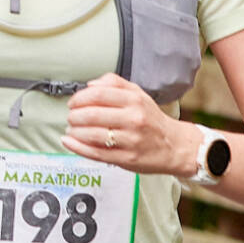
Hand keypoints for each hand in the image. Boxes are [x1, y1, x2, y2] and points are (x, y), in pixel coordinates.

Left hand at [61, 72, 196, 175]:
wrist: (175, 146)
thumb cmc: (151, 119)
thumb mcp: (138, 94)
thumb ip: (114, 84)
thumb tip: (90, 84)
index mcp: (134, 100)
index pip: (98, 95)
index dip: (79, 98)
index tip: (72, 103)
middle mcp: (134, 119)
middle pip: (92, 115)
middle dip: (74, 116)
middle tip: (70, 117)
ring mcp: (130, 140)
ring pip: (92, 134)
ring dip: (74, 131)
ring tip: (71, 129)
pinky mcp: (127, 158)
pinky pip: (96, 153)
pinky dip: (77, 147)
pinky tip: (68, 142)